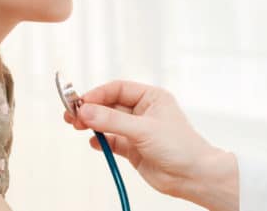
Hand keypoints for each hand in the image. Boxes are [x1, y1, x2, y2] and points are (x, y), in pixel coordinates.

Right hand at [64, 80, 238, 210]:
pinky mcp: (133, 149)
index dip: (98, 94)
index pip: (118, 89)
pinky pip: (112, 141)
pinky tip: (94, 142)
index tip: (81, 102)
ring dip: (93, 124)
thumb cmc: (180, 147)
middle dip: (91, 109)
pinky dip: (101, 141)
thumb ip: (113, 121)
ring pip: (108, 123)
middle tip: (72, 115)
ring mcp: (137, 131)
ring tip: (77, 126)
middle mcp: (143, 111)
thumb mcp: (144, 129)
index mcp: (151, 97)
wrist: (193, 176)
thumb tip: (86, 111)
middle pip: (109, 105)